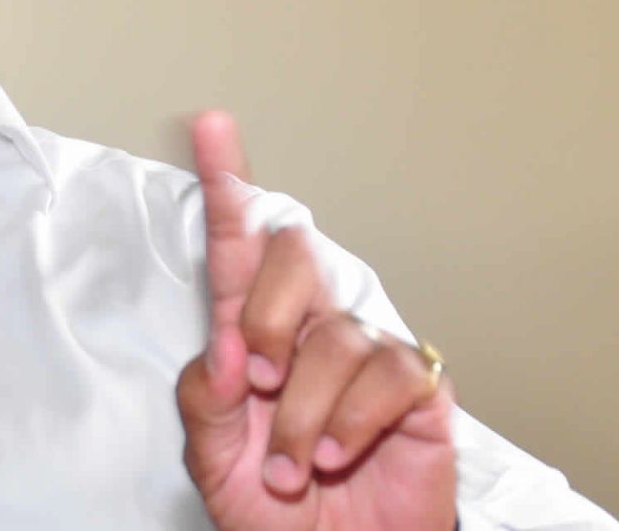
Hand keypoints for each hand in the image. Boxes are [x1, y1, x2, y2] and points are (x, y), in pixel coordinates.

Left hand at [175, 111, 456, 529]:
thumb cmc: (273, 509)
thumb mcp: (212, 459)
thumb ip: (202, 400)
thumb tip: (222, 349)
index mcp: (251, 335)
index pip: (238, 247)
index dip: (227, 184)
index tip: (209, 126)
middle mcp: (309, 329)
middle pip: (293, 255)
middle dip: (267, 318)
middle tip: (254, 384)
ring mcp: (364, 354)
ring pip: (334, 335)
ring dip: (300, 414)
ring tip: (293, 465)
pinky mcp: (415, 388)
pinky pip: (387, 374)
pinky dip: (350, 422)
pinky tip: (336, 454)